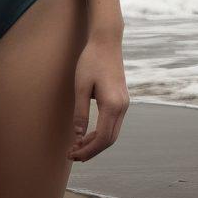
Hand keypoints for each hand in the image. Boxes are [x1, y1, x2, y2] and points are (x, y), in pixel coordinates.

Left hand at [68, 37, 127, 161]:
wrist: (106, 42)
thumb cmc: (91, 60)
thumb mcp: (81, 86)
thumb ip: (80, 112)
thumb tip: (79, 137)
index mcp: (112, 105)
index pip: (103, 138)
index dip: (88, 150)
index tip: (73, 155)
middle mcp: (122, 107)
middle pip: (109, 140)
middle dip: (92, 150)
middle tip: (73, 155)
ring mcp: (124, 104)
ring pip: (112, 133)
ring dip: (96, 143)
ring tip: (77, 147)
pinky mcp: (121, 100)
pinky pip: (113, 123)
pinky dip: (101, 132)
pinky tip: (87, 134)